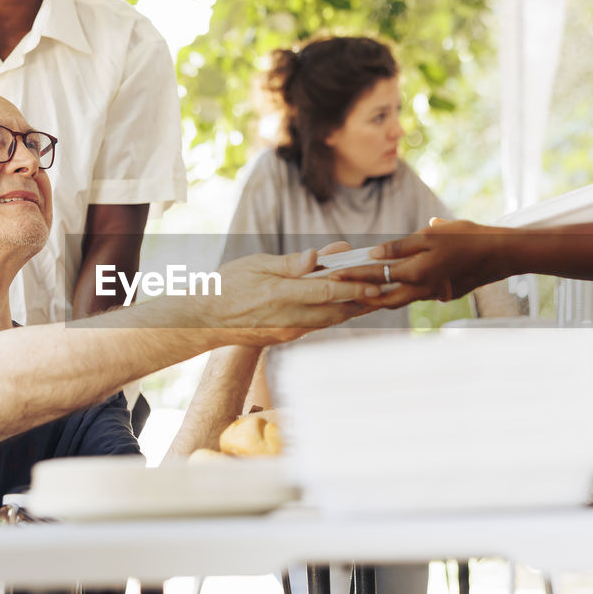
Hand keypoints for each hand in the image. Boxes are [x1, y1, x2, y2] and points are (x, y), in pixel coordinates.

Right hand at [209, 248, 380, 344]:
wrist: (205, 320)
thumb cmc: (228, 284)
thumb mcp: (257, 264)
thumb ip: (291, 262)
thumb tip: (317, 256)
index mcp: (280, 294)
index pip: (326, 291)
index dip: (354, 288)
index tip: (376, 283)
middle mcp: (288, 317)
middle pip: (335, 312)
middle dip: (363, 302)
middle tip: (387, 291)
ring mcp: (287, 331)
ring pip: (329, 321)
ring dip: (353, 311)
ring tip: (375, 299)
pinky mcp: (285, 337)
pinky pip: (316, 325)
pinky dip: (334, 315)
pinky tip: (346, 306)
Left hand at [334, 219, 505, 306]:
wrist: (501, 254)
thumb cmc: (467, 237)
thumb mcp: (432, 234)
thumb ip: (402, 246)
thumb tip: (376, 254)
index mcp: (418, 272)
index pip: (377, 275)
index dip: (354, 275)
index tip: (333, 274)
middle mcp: (423, 289)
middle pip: (385, 298)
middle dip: (362, 296)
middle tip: (342, 291)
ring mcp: (435, 295)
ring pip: (401, 300)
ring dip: (381, 298)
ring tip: (362, 294)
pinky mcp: (445, 295)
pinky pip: (417, 296)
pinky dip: (402, 294)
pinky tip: (394, 289)